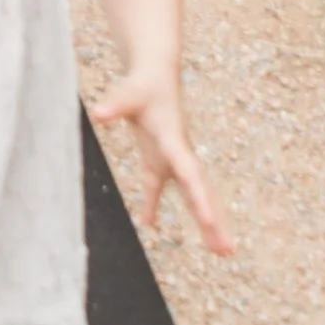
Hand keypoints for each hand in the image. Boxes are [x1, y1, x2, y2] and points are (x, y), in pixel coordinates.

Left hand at [91, 59, 233, 254]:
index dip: (198, 196)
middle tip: (227, 251)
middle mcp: (179, 153)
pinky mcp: (158, 158)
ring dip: (203, 222)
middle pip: (199, 191)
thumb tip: (98, 115)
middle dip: (213, 221)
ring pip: (190, 195)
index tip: (208, 220)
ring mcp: (171, 158)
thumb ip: (114, 105)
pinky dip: (153, 204)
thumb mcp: (128, 94)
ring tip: (220, 252)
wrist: (154, 72)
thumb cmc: (143, 83)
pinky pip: (158, 187)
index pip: (189, 173)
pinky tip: (148, 223)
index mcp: (174, 140)